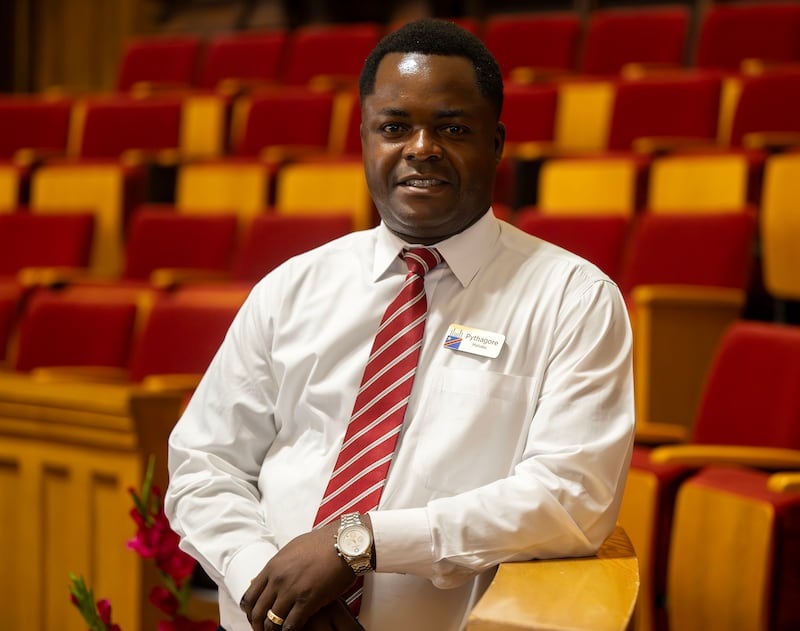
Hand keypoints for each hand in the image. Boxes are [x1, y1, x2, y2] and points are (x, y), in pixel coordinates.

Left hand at [240, 521, 356, 630]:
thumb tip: (269, 577)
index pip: (250, 596)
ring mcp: (292, 591)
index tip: (254, 617)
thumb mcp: (292, 550)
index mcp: (272, 567)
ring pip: (272, 622)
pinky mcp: (308, 601)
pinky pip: (291, 625)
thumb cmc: (321, 543)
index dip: (249, 611)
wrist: (342, 542)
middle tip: (263, 630)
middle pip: (257, 612)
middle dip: (258, 625)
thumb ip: (278, 566)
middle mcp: (278, 580)